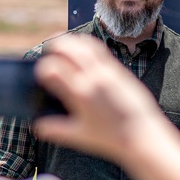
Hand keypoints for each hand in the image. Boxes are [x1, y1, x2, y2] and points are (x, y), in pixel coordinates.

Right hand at [32, 35, 170, 164]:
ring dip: (71, 41)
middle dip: (55, 46)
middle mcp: (94, 79)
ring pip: (85, 45)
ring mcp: (108, 72)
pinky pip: (100, 51)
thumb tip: (37, 126)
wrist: (142, 135)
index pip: (53, 70)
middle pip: (69, 49)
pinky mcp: (120, 72)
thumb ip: (56, 130)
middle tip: (48, 49)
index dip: (43, 68)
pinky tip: (82, 49)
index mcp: (81, 95)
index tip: (40, 72)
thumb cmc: (111, 138)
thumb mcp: (80, 136)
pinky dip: (86, 46)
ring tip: (63, 44)